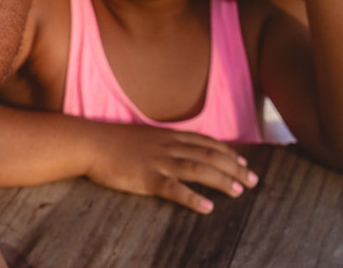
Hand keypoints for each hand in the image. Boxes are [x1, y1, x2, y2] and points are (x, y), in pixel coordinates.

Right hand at [82, 124, 257, 213]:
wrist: (89, 142)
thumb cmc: (113, 141)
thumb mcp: (144, 136)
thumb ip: (163, 142)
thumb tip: (179, 150)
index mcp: (168, 135)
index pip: (206, 142)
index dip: (228, 152)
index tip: (244, 162)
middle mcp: (168, 146)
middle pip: (209, 155)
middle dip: (234, 167)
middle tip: (253, 180)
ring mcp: (158, 161)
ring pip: (198, 169)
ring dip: (222, 180)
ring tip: (239, 191)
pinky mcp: (146, 178)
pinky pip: (174, 189)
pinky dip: (193, 198)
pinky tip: (208, 207)